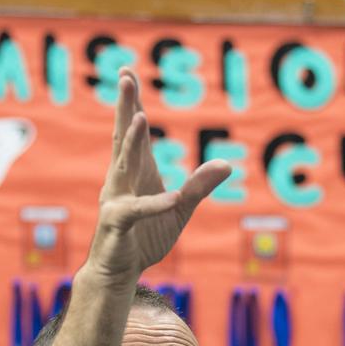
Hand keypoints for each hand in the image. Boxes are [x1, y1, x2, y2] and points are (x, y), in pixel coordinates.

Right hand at [84, 69, 230, 283]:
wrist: (119, 272)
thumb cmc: (145, 237)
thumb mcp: (180, 209)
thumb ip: (200, 186)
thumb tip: (228, 164)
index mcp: (136, 172)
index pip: (134, 132)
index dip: (132, 103)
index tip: (128, 73)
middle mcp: (122, 180)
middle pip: (124, 137)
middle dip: (125, 108)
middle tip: (125, 78)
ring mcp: (117, 199)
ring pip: (124, 166)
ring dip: (133, 144)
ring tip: (141, 120)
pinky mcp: (117, 224)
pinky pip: (138, 211)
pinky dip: (156, 204)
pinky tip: (173, 198)